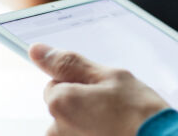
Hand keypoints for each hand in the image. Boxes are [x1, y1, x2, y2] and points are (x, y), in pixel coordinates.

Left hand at [28, 43, 168, 135]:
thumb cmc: (139, 112)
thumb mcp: (110, 77)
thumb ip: (70, 63)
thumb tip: (38, 51)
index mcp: (60, 102)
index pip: (56, 82)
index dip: (82, 82)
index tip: (104, 89)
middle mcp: (57, 129)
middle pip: (64, 105)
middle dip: (84, 102)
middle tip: (115, 106)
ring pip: (74, 124)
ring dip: (90, 121)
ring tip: (117, 122)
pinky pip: (83, 135)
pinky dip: (96, 133)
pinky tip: (115, 132)